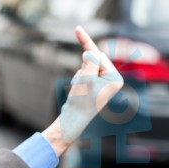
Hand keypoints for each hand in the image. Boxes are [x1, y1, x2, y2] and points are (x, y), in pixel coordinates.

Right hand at [42, 26, 123, 155]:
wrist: (72, 120)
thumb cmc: (80, 101)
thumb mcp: (85, 78)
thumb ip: (89, 61)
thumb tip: (91, 52)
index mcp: (114, 78)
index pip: (99, 57)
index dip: (86, 45)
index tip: (78, 29)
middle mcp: (111, 80)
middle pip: (93, 60)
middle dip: (82, 67)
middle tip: (80, 84)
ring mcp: (102, 83)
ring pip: (86, 66)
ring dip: (79, 75)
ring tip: (78, 90)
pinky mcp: (93, 85)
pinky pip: (83, 73)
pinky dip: (77, 79)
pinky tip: (77, 91)